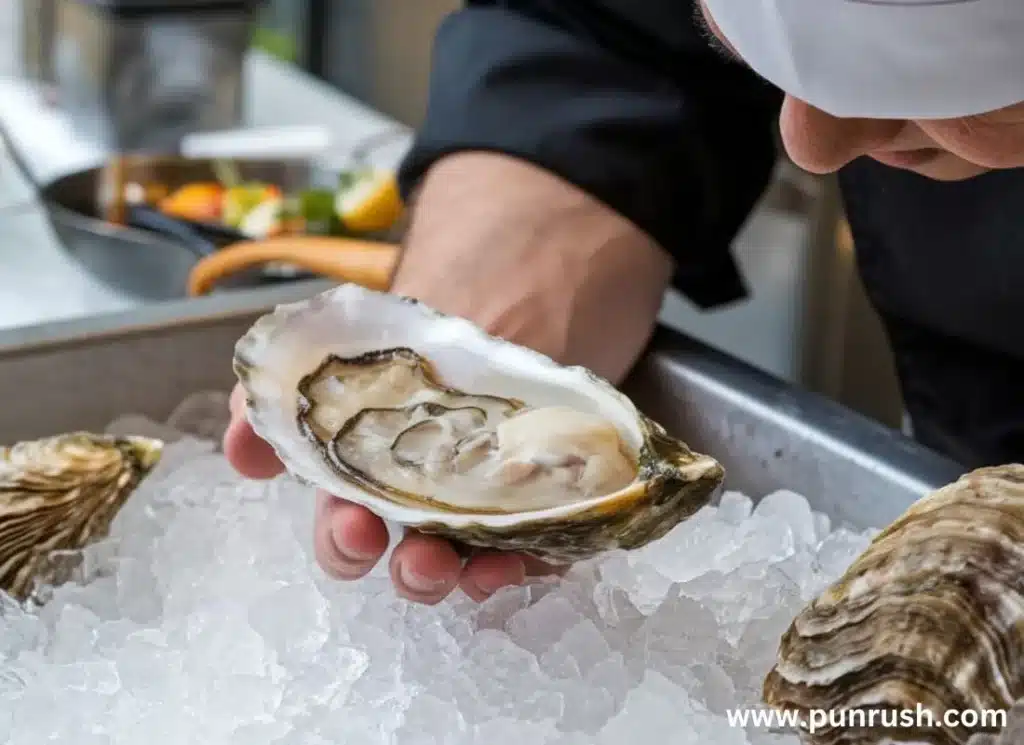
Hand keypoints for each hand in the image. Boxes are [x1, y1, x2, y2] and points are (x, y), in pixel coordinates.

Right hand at [223, 152, 673, 603]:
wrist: (546, 246)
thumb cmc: (455, 285)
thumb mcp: (368, 321)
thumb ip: (298, 367)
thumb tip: (240, 429)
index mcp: (379, 451)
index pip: (348, 516)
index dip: (338, 537)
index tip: (349, 526)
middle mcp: (434, 479)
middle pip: (410, 549)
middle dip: (398, 565)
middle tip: (408, 552)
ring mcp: (496, 482)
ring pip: (475, 555)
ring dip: (467, 575)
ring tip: (470, 567)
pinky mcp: (557, 480)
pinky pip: (546, 540)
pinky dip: (537, 555)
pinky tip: (531, 549)